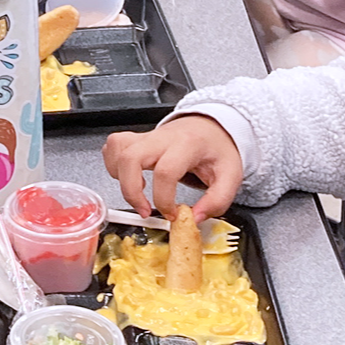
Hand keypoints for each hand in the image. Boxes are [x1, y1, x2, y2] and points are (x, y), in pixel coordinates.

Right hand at [103, 115, 243, 220]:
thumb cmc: (217, 149)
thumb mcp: (231, 175)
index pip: (165, 171)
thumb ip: (217, 200)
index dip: (164, 199)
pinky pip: (113, 147)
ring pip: (116, 150)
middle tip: (144, 210)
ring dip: (119, 177)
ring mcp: (146, 136)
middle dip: (130, 190)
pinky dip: (113, 165)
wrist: (211, 126)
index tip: (172, 214)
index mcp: (187, 145)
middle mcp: (161, 138)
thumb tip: (194, 219)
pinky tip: (128, 177)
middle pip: (130, 158)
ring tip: (137, 192)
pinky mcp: (136, 138)